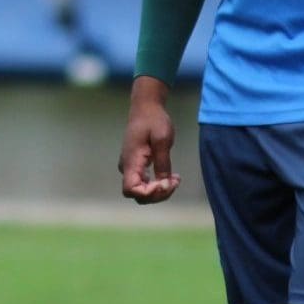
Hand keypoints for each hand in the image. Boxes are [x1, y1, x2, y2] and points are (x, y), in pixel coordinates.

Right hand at [120, 75, 179, 203]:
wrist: (145, 107)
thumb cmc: (154, 120)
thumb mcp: (163, 139)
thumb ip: (163, 164)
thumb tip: (164, 185)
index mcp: (131, 160)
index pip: (131, 190)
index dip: (148, 193)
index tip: (165, 183)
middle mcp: (127, 167)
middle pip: (137, 195)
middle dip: (157, 194)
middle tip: (174, 182)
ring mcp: (130, 167)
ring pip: (141, 191)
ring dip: (159, 191)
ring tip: (175, 179)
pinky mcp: (136, 165)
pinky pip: (144, 183)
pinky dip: (157, 184)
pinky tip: (170, 177)